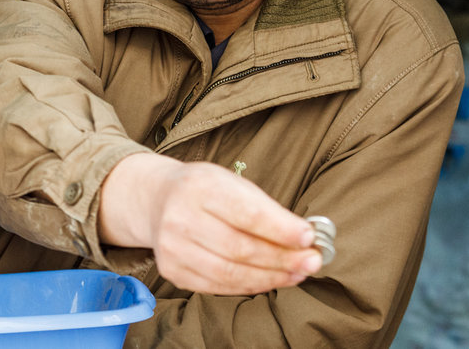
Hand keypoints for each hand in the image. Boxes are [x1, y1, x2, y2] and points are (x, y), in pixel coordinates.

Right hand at [99, 153, 321, 294]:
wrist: (158, 199)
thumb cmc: (205, 189)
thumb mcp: (232, 183)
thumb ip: (265, 209)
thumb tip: (304, 238)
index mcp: (199, 186)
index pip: (246, 213)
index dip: (280, 229)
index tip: (308, 238)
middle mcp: (180, 217)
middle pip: (240, 248)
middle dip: (282, 258)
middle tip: (311, 261)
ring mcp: (172, 247)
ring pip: (230, 273)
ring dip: (270, 277)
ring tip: (296, 273)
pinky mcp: (171, 270)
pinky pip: (217, 286)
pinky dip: (248, 286)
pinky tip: (270, 280)